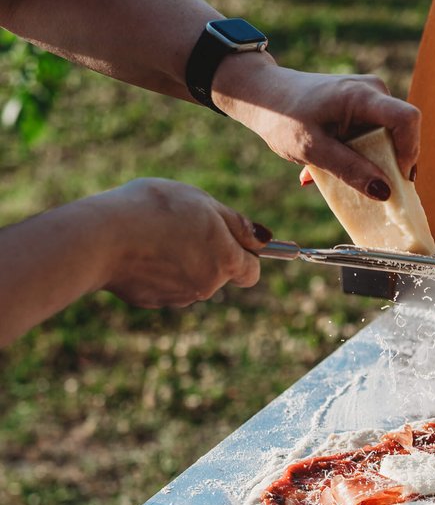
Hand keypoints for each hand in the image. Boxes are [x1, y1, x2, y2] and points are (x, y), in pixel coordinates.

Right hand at [99, 178, 268, 306]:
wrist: (101, 238)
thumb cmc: (155, 211)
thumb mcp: (202, 202)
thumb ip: (236, 223)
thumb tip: (263, 239)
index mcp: (227, 261)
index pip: (252, 271)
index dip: (244, 254)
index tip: (230, 239)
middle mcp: (209, 287)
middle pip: (219, 272)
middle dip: (207, 253)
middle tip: (180, 225)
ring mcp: (180, 297)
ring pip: (189, 277)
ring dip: (180, 259)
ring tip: (154, 233)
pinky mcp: (152, 302)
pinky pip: (162, 283)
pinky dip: (155, 270)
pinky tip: (136, 249)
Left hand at [212, 56, 420, 199]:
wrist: (263, 96)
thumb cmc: (283, 118)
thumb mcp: (312, 151)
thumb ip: (350, 170)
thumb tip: (385, 192)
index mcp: (363, 96)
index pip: (408, 120)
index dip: (409, 152)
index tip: (395, 180)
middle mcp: (374, 92)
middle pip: (402, 134)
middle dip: (389, 165)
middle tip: (366, 188)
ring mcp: (370, 98)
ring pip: (389, 139)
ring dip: (370, 164)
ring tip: (339, 175)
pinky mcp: (364, 108)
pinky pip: (375, 138)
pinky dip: (359, 157)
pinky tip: (332, 165)